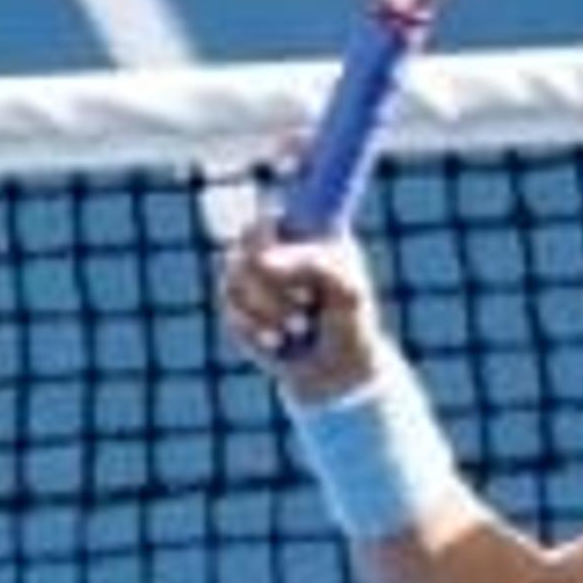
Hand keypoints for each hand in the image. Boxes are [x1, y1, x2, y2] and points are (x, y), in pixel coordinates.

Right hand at [218, 211, 389, 404]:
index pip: (281, 207)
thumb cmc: (351, 326)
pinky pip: (231, 306)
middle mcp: (281, 246)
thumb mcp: (347, 291)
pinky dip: (256, 327)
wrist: (336, 375)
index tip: (279, 248)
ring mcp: (256, 273)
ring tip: (298, 326)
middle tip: (303, 301)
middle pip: (249, 237)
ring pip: (236, 273)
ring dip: (269, 307)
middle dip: (271, 276)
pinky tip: (278, 340)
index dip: (273, 222)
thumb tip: (262, 259)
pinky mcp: (239, 302)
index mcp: (314, 233)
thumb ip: (312, 265)